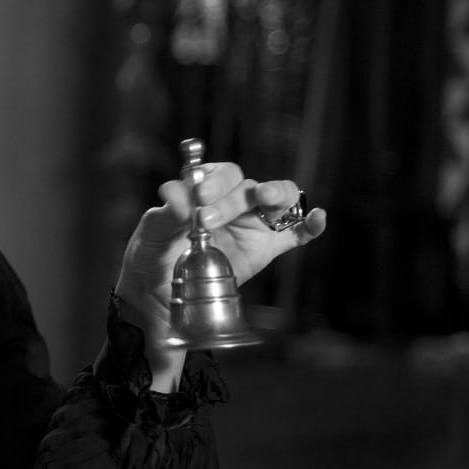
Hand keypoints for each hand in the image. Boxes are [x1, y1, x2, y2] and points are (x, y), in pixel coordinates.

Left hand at [114, 162, 327, 385]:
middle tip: (206, 220)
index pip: (218, 173)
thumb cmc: (152, 255)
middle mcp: (231, 202)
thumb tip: (175, 193)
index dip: (213, 180)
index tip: (199, 195)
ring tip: (265, 196)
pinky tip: (317, 218)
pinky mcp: (267, 248)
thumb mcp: (152, 233)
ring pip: (277, 199)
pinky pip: (296, 233)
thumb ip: (164, 214)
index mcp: (203, 191)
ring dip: (276, 193)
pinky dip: (310, 224)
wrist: (157, 295)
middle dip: (229, 199)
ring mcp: (252, 224)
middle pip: (245, 186)